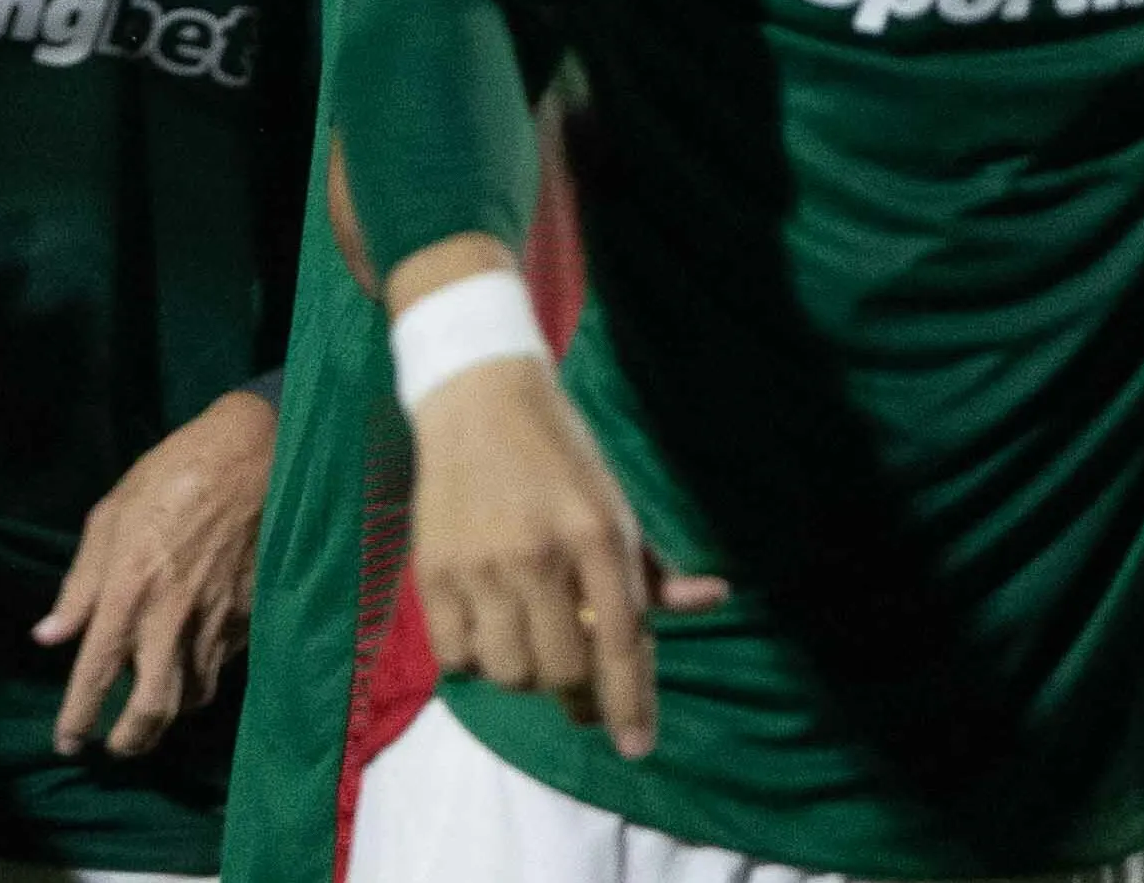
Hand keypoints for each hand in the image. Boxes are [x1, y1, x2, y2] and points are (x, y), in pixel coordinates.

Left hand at [37, 387, 273, 757]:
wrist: (252, 456)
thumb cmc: (171, 475)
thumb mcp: (109, 516)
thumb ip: (80, 584)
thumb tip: (49, 634)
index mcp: (129, 587)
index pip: (96, 670)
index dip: (78, 716)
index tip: (67, 744)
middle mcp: (171, 616)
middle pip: (153, 707)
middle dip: (131, 740)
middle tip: (115, 748)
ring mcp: (216, 622)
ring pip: (192, 698)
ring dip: (167, 716)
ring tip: (149, 713)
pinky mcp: (249, 620)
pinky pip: (220, 670)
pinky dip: (200, 684)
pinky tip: (187, 675)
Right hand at [401, 350, 722, 748]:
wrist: (477, 396)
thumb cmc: (560, 452)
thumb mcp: (616, 502)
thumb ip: (654, 565)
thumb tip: (711, 598)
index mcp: (596, 535)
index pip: (621, 644)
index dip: (631, 705)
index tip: (636, 747)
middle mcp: (539, 555)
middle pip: (563, 671)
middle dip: (576, 689)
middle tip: (576, 677)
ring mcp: (480, 565)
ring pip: (509, 672)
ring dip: (525, 674)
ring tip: (529, 644)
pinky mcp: (432, 570)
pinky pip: (456, 656)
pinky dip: (475, 661)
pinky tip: (487, 632)